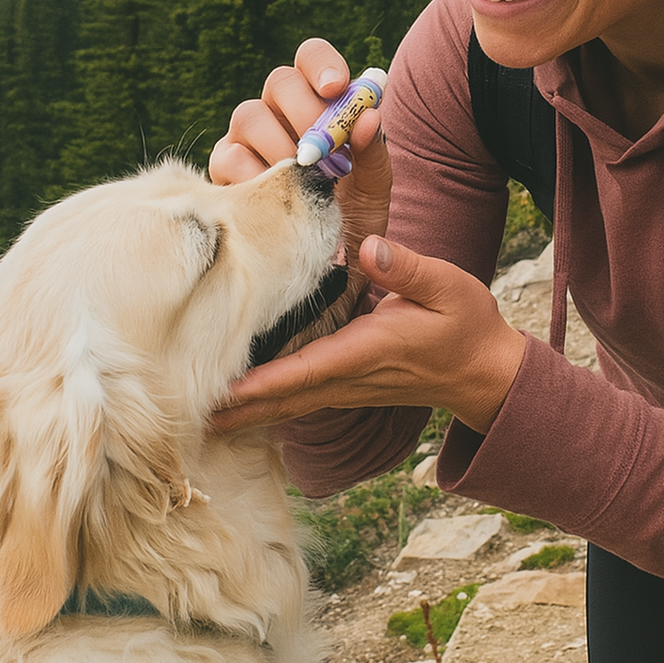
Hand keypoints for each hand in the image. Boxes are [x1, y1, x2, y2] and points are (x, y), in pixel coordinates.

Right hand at [208, 40, 391, 263]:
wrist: (323, 274)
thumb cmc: (350, 221)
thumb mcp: (373, 190)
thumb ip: (374, 152)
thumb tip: (370, 117)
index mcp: (316, 103)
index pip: (310, 58)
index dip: (321, 64)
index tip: (336, 87)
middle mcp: (277, 113)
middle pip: (279, 81)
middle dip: (306, 112)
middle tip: (327, 150)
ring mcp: (245, 140)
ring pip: (249, 115)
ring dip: (281, 147)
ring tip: (306, 181)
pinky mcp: (221, 172)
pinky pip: (229, 158)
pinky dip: (255, 176)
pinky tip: (276, 199)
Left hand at [211, 234, 526, 436]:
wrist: (483, 372)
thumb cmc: (467, 325)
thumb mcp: (448, 287)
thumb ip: (408, 268)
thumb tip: (370, 248)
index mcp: (368, 351)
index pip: (305, 369)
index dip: (263, 382)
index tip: (222, 390)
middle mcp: (349, 376)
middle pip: (279, 398)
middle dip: (232, 407)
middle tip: (179, 411)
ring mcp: (345, 387)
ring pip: (282, 404)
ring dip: (239, 411)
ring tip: (190, 413)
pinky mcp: (344, 386)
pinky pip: (294, 400)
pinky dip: (260, 405)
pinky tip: (231, 404)